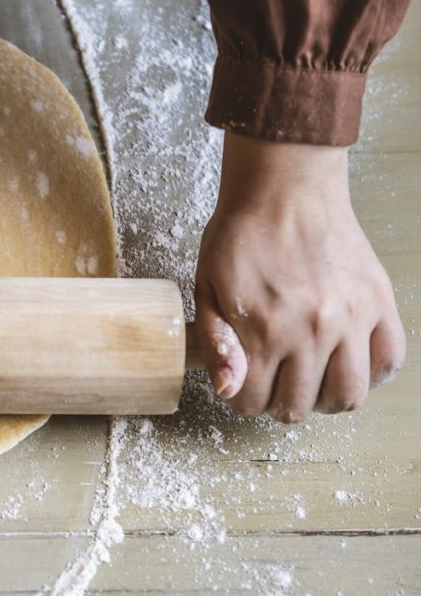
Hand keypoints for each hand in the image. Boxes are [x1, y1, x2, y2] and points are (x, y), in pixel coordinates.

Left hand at [195, 133, 404, 422]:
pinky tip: (347, 364)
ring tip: (310, 382)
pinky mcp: (379, 302)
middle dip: (278, 403)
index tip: (241, 382)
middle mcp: (313, 331)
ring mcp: (352, 318)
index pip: (252, 401)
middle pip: (299, 407)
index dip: (240, 398)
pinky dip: (372, 374)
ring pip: (349, 395)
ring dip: (325, 400)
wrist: (284, 188)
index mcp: (264, 330)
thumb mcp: (207, 288)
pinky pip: (390, 360)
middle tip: (273, 383)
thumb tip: (229, 389)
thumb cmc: (240, 235)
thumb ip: (216, 343)